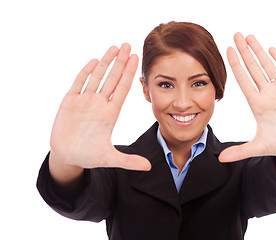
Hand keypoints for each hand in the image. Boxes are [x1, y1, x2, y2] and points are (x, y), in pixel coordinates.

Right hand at [49, 44, 150, 182]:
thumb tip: (149, 167)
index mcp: (110, 113)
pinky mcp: (70, 102)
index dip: (130, 74)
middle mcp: (100, 103)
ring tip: (115, 47)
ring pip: (97, 76)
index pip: (123, 88)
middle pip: (113, 78)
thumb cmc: (88, 156)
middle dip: (121, 61)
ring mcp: (85, 101)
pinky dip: (86, 72)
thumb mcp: (109, 158)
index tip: (137, 59)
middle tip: (129, 45)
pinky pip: (79, 83)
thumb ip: (128, 161)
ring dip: (106, 62)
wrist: (67, 156)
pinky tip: (95, 61)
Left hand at [219, 33, 275, 169]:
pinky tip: (271, 49)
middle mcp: (268, 93)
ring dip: (259, 51)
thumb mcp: (258, 147)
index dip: (236, 65)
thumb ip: (240, 151)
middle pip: (254, 68)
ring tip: (249, 37)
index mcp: (257, 104)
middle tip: (236, 35)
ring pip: (268, 66)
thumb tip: (219, 159)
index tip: (226, 50)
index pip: (244, 80)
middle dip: (245, 51)